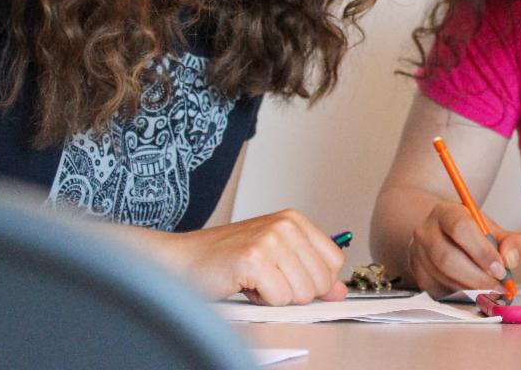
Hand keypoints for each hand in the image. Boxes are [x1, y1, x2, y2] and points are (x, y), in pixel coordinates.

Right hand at [162, 209, 347, 304]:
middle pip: (320, 281)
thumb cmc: (226, 259)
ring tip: (253, 279)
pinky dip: (261, 300)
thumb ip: (310, 272)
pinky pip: (279, 298)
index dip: (315, 281)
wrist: (182, 260)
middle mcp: (285, 225)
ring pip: (302, 293)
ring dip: (275, 296)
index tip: (290, 277)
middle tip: (265, 278)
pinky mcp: (254, 259)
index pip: (334, 262)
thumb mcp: (276, 258)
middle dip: (293, 291)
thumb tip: (339, 290)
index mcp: (294, 220)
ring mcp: (270, 240)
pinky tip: (244, 284)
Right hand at [406, 200, 520, 298]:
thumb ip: (513, 242)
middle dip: (478, 277)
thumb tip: (510, 259)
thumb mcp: (495, 231)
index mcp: (446, 212)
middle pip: (448, 258)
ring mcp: (419, 254)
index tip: (501, 268)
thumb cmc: (471, 234)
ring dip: (472, 289)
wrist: (443, 237)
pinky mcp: (419, 276)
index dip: (482, 251)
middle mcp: (426, 231)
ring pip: (444, 278)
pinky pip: (440, 291)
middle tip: (499, 286)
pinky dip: (462, 296)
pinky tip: (475, 291)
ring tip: (491, 290)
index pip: (460, 228)